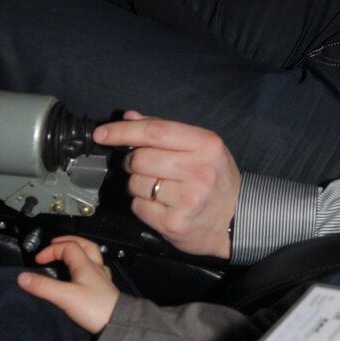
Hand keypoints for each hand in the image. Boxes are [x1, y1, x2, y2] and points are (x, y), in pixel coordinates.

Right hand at [17, 236, 118, 333]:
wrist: (119, 323)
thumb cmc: (97, 309)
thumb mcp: (65, 297)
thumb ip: (44, 287)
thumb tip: (23, 277)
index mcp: (86, 266)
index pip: (68, 247)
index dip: (51, 250)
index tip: (38, 260)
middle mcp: (96, 269)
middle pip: (85, 245)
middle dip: (69, 241)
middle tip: (56, 243)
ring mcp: (102, 279)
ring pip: (93, 257)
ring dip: (80, 251)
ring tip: (70, 254)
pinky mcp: (105, 290)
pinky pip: (97, 271)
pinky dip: (88, 267)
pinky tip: (85, 275)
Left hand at [93, 112, 239, 258]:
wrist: (236, 220)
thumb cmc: (217, 180)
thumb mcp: (202, 147)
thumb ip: (165, 131)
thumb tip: (130, 117)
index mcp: (207, 145)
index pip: (155, 132)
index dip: (123, 131)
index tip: (102, 134)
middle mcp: (200, 171)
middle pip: (140, 159)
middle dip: (133, 162)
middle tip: (145, 167)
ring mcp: (188, 199)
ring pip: (135, 184)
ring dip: (138, 185)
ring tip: (159, 188)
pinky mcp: (175, 222)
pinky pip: (138, 207)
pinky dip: (142, 205)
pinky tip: (161, 204)